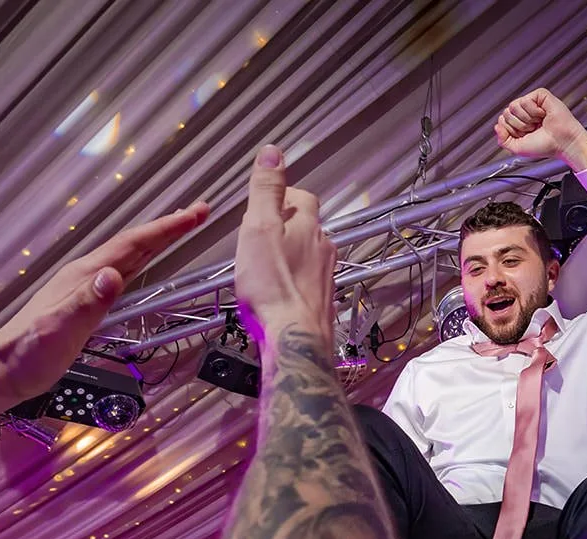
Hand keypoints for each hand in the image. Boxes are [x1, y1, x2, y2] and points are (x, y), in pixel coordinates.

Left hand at [0, 203, 209, 408]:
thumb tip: (112, 275)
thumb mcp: (60, 329)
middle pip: (133, 244)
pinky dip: (140, 262)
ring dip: (155, 242)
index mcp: (84, 276)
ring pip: (128, 256)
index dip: (165, 229)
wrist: (4, 370)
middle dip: (167, 228)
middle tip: (198, 213)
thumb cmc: (28, 354)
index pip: (132, 244)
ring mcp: (83, 286)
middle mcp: (85, 275)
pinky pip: (121, 273)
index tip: (194, 215)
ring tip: (178, 230)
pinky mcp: (84, 301)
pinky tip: (143, 266)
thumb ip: (88, 302)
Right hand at [235, 145, 337, 350]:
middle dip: (285, 227)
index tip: (266, 205)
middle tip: (259, 236)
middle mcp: (324, 249)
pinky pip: (307, 283)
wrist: (295, 339)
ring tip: (265, 265)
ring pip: (308, 256)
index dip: (285, 197)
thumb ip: (266, 190)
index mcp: (308, 226)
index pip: (303, 198)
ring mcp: (326, 277)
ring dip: (290, 255)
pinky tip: (277, 292)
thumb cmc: (273, 286)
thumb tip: (273, 151)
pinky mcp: (322, 303)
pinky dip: (293, 281)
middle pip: (307, 227)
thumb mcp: (259, 227)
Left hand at [493, 89, 586, 170]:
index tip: (525, 136)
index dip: (512, 131)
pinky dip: (534, 111)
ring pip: (514, 105)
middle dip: (519, 125)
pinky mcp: (540, 95)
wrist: (561, 143)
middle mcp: (524, 112)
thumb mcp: (517, 148)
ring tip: (538, 122)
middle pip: (506, 112)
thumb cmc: (544, 145)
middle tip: (533, 129)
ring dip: (527, 119)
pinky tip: (543, 115)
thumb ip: (502, 140)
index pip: (502, 121)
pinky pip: (526, 100)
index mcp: (519, 123)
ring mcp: (532, 103)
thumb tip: (496, 126)